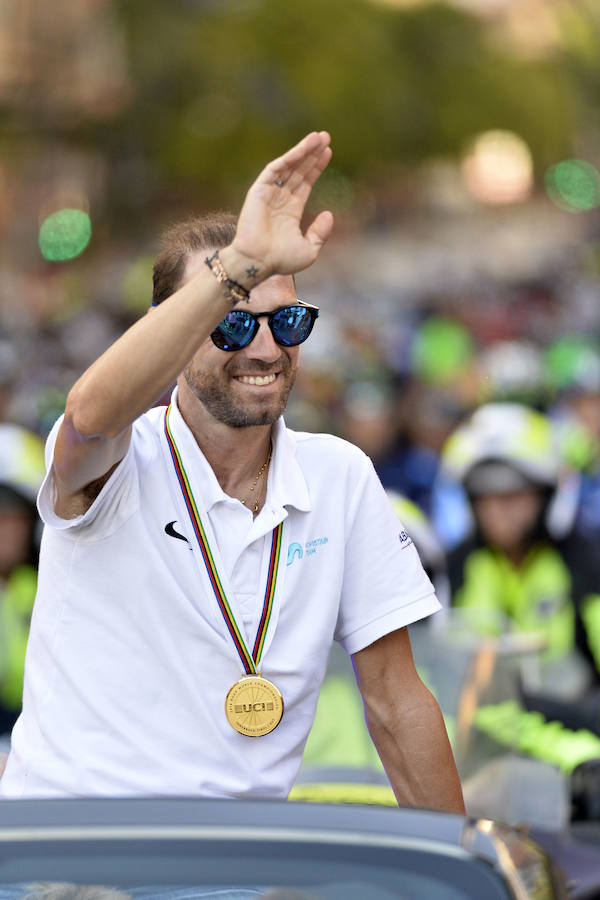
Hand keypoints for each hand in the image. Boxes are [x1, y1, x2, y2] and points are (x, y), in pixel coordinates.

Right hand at [224, 131, 333, 283]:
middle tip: (326, 136)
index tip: (328, 152)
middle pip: (299, 170)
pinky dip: (290, 157)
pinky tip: (303, 148)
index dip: (316, 168)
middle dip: (312, 154)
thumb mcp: (309, 250)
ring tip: (319, 137)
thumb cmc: (280, 261)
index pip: (305, 183)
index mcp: (290, 211)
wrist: (257, 263)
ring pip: (289, 166)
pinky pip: (276, 169)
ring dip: (303, 150)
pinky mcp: (259, 190)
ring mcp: (269, 193)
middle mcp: (280, 199)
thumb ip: (320, 233)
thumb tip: (328, 213)